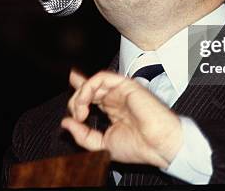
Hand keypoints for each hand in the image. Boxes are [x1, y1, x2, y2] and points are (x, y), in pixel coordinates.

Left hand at [61, 69, 182, 168]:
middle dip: (76, 99)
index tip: (67, 87)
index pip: (92, 95)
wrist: (158, 145)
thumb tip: (66, 123)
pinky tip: (86, 103)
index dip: (78, 89)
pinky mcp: (126, 85)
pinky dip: (89, 87)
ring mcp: (120, 90)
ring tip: (81, 112)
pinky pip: (102, 77)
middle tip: (77, 117)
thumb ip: (83, 135)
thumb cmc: (139, 147)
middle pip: (89, 88)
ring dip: (81, 95)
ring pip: (93, 82)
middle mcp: (116, 98)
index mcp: (113, 109)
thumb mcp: (103, 146)